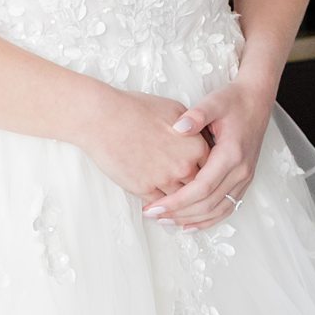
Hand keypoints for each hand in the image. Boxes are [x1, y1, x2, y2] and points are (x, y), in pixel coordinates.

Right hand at [81, 88, 210, 198]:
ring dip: (177, 202)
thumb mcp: (174, 109)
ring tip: (175, 204)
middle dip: (193, 188)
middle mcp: (184, 166)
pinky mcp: (143, 189)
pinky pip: (158, 204)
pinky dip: (158, 206)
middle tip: (191, 193)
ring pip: (178, 199)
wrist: (104, 119)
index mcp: (195, 147)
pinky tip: (157, 206)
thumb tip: (196, 136)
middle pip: (196, 186)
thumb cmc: (135, 109)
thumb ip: (192, 127)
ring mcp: (164, 180)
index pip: (211, 167)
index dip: (205, 170)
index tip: (201, 173)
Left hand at [142, 74, 273, 228]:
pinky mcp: (244, 180)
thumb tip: (179, 126)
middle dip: (178, 213)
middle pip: (208, 204)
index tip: (154, 207)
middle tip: (152, 215)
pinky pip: (227, 208)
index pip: (201, 188)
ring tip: (165, 222)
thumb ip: (197, 114)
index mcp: (232, 154)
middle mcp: (241, 171)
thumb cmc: (233, 100)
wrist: (257, 99)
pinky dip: (208, 220)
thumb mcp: (214, 102)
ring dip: (191, 220)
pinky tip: (189, 225)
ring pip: (218, 210)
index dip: (177, 201)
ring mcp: (245, 178)